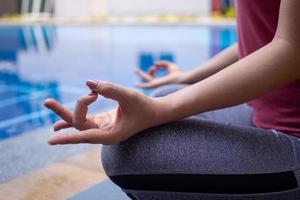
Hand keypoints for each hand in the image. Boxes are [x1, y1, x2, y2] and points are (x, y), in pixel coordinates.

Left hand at [44, 80, 158, 144]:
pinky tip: (59, 122)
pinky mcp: (103, 122)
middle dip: (64, 113)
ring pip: (80, 123)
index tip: (51, 139)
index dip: (68, 137)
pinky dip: (74, 116)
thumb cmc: (145, 106)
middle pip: (79, 125)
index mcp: (111, 134)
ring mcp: (103, 128)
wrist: (155, 113)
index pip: (85, 136)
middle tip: (46, 101)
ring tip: (48, 103)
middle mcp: (104, 134)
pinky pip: (85, 121)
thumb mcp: (128, 96)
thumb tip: (89, 83)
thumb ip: (110, 89)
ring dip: (65, 114)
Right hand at [135, 61, 183, 87]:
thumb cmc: (178, 73)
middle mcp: (157, 83)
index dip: (153, 68)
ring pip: (145, 80)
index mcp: (161, 80)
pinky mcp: (155, 85)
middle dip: (141, 74)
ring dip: (140, 74)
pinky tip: (135, 84)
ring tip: (135, 70)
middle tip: (135, 70)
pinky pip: (145, 86)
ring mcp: (156, 85)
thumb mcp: (170, 66)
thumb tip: (154, 63)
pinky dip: (140, 85)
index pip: (153, 74)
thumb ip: (163, 64)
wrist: (181, 78)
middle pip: (147, 78)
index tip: (156, 65)